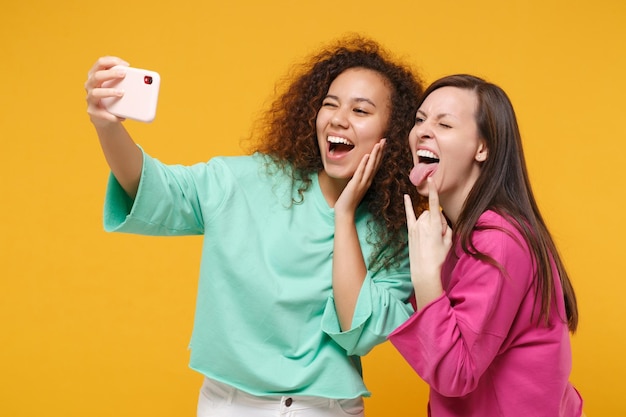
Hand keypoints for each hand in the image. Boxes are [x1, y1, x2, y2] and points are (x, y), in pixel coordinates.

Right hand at [84, 56, 129, 126]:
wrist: (105, 117)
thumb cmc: (113, 98)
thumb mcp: (118, 87)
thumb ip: (125, 81)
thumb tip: (146, 81)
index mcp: (96, 75)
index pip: (100, 63)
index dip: (112, 61)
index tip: (126, 65)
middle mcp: (90, 85)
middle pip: (97, 76)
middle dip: (110, 73)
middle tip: (124, 74)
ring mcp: (90, 98)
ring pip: (96, 93)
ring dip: (109, 92)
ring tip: (122, 93)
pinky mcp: (93, 111)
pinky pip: (100, 112)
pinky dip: (111, 115)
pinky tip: (121, 117)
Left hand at [334, 138, 385, 215]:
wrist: (345, 212)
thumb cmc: (348, 200)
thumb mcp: (355, 187)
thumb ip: (359, 179)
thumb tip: (359, 170)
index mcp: (368, 181)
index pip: (375, 165)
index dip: (380, 154)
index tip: (383, 144)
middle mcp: (367, 181)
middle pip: (376, 164)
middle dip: (380, 151)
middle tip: (384, 140)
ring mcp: (362, 183)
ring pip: (370, 167)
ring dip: (375, 155)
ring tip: (378, 144)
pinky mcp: (355, 185)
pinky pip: (360, 173)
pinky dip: (364, 164)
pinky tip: (367, 155)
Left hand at [404, 177, 451, 307]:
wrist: (424, 270)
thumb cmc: (438, 257)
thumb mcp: (448, 241)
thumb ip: (446, 227)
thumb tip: (441, 221)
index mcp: (434, 224)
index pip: (434, 204)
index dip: (434, 190)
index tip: (432, 179)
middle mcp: (423, 223)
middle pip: (431, 213)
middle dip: (436, 220)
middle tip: (438, 236)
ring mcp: (415, 226)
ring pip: (424, 216)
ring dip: (429, 222)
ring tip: (431, 238)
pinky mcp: (410, 231)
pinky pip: (409, 215)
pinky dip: (408, 205)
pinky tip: (406, 196)